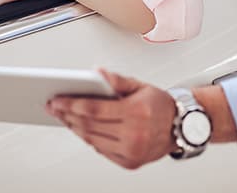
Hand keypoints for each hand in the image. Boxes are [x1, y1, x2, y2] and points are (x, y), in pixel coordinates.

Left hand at [46, 69, 176, 169]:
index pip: (94, 109)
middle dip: (67, 116)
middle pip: (89, 126)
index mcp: (136, 112)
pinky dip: (88, 139)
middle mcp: (134, 134)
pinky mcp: (130, 162)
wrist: (182, 127)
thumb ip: (116, 80)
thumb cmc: (160, 104)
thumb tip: (96, 73)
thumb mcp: (140, 85)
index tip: (57, 100)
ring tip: (64, 117)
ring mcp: (132, 151)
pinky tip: (81, 129)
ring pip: (92, 140)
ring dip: (74, 128)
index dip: (71, 104)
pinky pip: (101, 151)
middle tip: (54, 108)